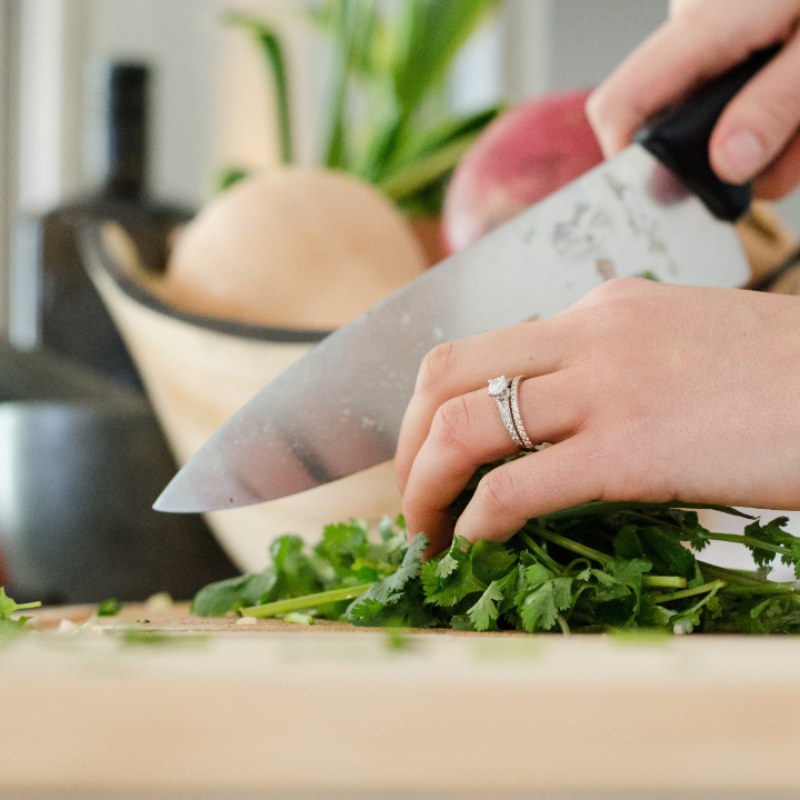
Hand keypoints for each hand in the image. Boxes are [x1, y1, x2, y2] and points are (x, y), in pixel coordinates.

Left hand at [395, 278, 799, 553]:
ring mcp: (609, 387)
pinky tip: (476, 545)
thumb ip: (614, 365)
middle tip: (409, 495)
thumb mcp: (683, 343)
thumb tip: (558, 418)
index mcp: (602, 308)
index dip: (437, 406)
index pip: (484, 347)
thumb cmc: (782, 377)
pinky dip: (478, 520)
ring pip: (464, 425)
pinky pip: (519, 485)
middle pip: (446, 374)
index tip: (431, 453)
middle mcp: (590, 334)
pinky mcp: (633, 449)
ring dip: (424, 484)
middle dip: (407, 441)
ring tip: (423, 531)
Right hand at [586, 0, 799, 197]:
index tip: (673, 196)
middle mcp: (697, 21)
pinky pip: (745, 83)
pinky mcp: (742, 22)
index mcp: (707, 22)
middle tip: (791, 153)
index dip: (629, 161)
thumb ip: (778, 103)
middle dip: (737, 155)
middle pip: (679, 121)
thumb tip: (726, 164)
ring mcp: (717, 23)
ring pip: (720, 110)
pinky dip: (783, 102)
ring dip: (775, 134)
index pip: (620, 106)